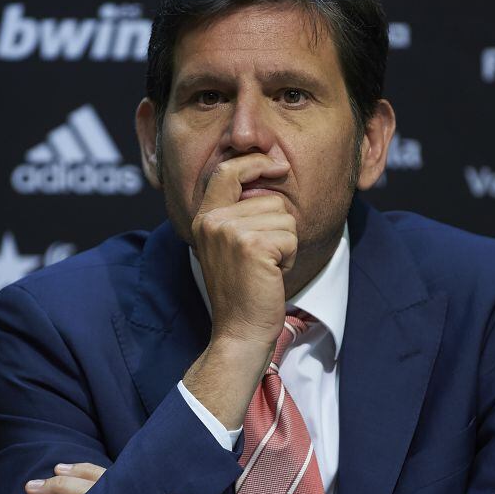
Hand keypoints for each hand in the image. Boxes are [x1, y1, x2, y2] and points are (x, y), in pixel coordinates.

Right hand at [183, 155, 296, 429]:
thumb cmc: (242, 291)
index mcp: (204, 217)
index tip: (276, 166)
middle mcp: (212, 220)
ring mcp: (230, 231)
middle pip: (269, 198)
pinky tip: (272, 274)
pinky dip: (289, 256)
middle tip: (262, 259)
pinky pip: (290, 235)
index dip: (254, 163)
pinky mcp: (252, 245)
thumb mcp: (231, 245)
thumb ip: (239, 212)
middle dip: (278, 228)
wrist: (239, 330)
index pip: (227, 171)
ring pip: (284, 217)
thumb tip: (269, 175)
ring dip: (285, 243)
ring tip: (265, 267)